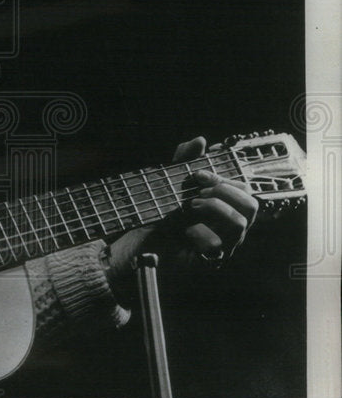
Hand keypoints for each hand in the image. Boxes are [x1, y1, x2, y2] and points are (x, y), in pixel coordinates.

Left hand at [172, 135, 258, 259]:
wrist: (147, 239)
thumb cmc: (166, 210)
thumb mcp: (173, 180)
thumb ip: (185, 159)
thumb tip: (201, 140)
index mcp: (228, 205)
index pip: (243, 188)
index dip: (222, 178)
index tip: (197, 175)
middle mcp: (232, 224)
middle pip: (251, 205)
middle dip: (224, 193)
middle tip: (199, 193)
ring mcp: (225, 242)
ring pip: (240, 224)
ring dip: (215, 209)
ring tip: (192, 207)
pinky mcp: (211, 257)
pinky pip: (216, 245)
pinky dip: (199, 234)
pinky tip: (185, 231)